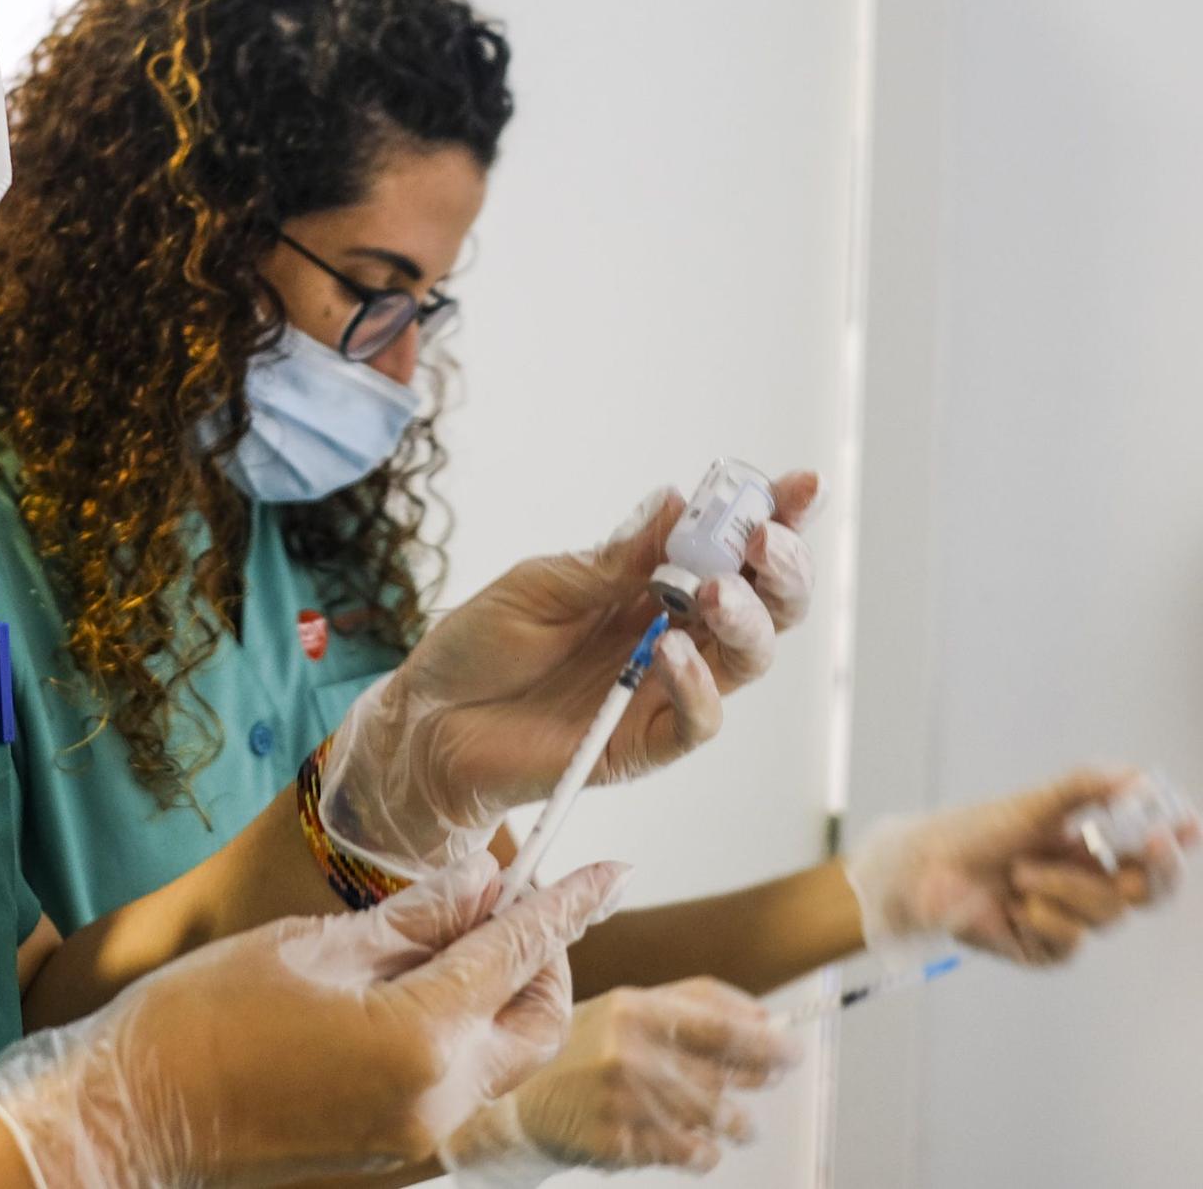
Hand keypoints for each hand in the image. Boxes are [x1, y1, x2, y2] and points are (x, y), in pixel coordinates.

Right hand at [0, 855, 630, 1186]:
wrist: (133, 1116)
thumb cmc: (204, 1018)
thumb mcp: (312, 946)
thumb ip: (412, 919)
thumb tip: (482, 882)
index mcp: (421, 1037)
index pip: (519, 953)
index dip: (568, 904)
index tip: (607, 869)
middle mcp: (440, 1100)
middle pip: (538, 1022)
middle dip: (544, 959)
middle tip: (512, 902)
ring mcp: (421, 1139)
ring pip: (504, 1058)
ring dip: (502, 998)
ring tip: (456, 939)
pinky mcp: (396, 1153)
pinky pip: (460, 1085)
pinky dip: (461, 1034)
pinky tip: (415, 991)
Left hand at [324, 473, 822, 876]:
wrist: (427, 719)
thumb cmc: (479, 647)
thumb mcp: (540, 584)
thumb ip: (611, 559)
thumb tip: (676, 502)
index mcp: (653, 586)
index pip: (732, 551)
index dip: (776, 518)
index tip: (800, 485)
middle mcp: (675, 635)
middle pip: (765, 606)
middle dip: (780, 567)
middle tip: (765, 538)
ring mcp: (664, 691)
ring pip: (747, 659)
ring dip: (745, 619)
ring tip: (712, 591)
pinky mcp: (642, 743)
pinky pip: (696, 721)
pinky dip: (697, 686)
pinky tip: (675, 651)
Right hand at [440, 978, 801, 1183]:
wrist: (516, 1104)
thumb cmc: (583, 1053)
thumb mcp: (627, 1008)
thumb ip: (695, 1003)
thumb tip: (766, 1017)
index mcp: (635, 1008)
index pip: (724, 1028)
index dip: (770, 1044)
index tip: (794, 1052)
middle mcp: (631, 1052)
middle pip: (727, 1078)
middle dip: (755, 1086)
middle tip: (761, 1085)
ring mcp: (625, 1102)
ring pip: (718, 1120)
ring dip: (731, 1123)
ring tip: (718, 1118)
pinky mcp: (621, 1143)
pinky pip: (693, 1154)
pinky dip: (702, 1151)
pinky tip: (684, 1140)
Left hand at [846, 769, 1199, 965]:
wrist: (924, 868)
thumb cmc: (975, 832)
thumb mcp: (1033, 804)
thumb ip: (1084, 787)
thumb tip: (1138, 777)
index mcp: (1091, 850)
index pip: (1151, 852)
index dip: (1175, 843)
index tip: (1187, 826)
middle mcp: (1087, 885)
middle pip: (1151, 890)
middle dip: (1156, 871)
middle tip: (1153, 845)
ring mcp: (1070, 919)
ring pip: (1109, 913)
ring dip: (1068, 887)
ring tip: (1022, 872)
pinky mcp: (1046, 948)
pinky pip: (1071, 940)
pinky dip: (1045, 916)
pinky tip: (1017, 905)